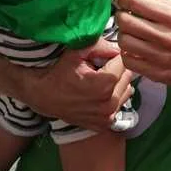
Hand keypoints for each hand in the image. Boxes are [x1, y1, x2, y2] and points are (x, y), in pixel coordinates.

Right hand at [0, 5, 133, 132]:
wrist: (43, 95)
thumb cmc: (59, 71)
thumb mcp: (77, 52)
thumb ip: (101, 46)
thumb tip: (120, 47)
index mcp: (105, 84)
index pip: (124, 62)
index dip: (115, 56)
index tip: (103, 56)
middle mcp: (109, 103)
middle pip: (128, 77)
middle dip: (117, 69)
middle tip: (100, 66)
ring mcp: (107, 116)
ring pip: (126, 91)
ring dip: (118, 84)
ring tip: (100, 79)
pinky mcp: (104, 124)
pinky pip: (119, 105)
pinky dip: (113, 98)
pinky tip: (99, 93)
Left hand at [116, 0, 170, 86]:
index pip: (137, 3)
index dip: (124, 0)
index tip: (124, 2)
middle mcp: (167, 36)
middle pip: (126, 22)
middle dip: (121, 17)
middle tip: (126, 18)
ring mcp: (161, 57)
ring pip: (124, 42)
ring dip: (123, 35)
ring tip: (131, 34)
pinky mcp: (155, 73)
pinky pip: (128, 61)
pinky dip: (127, 54)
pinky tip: (135, 50)